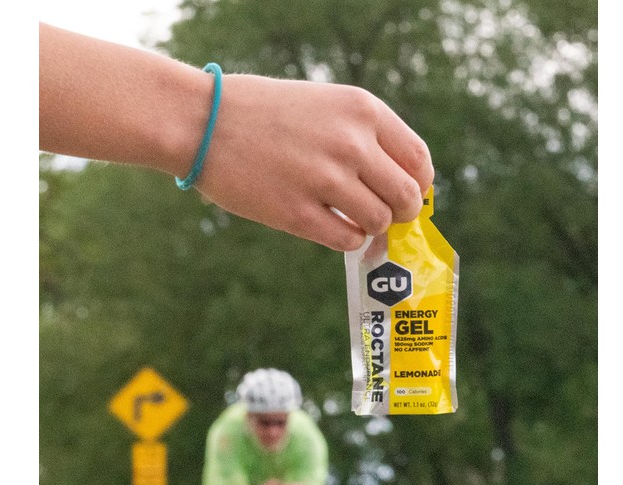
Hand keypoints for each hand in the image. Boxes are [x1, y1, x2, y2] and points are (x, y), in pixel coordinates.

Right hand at [199, 75, 433, 250]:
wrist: (203, 122)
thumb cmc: (265, 115)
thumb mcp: (325, 106)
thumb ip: (364, 138)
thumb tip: (399, 184)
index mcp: (362, 110)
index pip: (419, 161)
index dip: (418, 186)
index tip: (405, 196)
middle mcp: (350, 143)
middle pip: (406, 198)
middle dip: (400, 214)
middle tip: (382, 215)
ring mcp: (324, 180)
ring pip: (379, 223)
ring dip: (370, 227)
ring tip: (348, 217)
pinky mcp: (298, 214)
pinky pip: (348, 240)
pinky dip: (347, 240)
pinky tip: (329, 226)